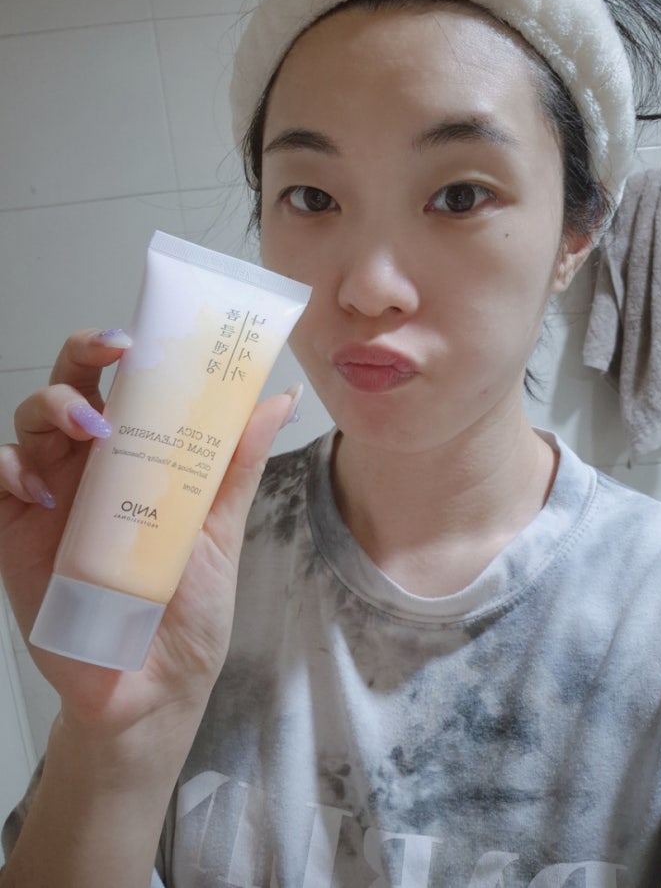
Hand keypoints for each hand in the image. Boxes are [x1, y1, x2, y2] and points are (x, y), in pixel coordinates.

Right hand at [0, 328, 294, 735]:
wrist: (153, 686)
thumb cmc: (189, 607)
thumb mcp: (219, 527)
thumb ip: (238, 463)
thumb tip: (277, 398)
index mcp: (141, 457)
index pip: (128, 386)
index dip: (128, 350)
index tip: (146, 332)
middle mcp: (93, 467)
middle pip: (73, 389)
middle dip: (82, 357)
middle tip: (110, 351)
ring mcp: (52, 498)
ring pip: (31, 424)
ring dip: (52, 409)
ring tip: (88, 428)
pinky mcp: (17, 533)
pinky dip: (10, 468)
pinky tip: (40, 486)